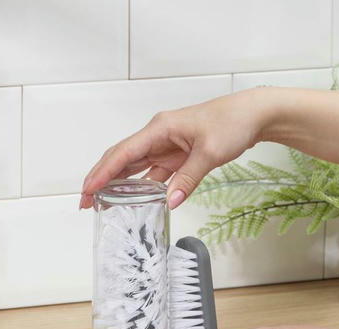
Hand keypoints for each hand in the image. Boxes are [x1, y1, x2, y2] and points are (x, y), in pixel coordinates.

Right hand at [80, 87, 278, 209]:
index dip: (103, 172)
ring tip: (102, 203)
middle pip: (122, 159)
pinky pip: (153, 173)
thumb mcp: (209, 153)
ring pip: (135, 167)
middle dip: (101, 179)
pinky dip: (143, 186)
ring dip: (118, 184)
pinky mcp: (176, 155)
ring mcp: (166, 146)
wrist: (252, 116)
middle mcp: (158, 136)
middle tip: (86, 202)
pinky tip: (135, 200)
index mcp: (160, 129)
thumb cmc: (231, 122)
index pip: (124, 153)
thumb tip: (169, 203)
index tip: (88, 190)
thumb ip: (187, 179)